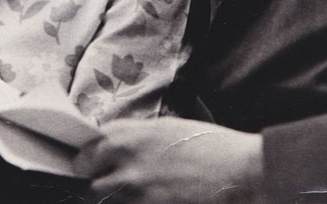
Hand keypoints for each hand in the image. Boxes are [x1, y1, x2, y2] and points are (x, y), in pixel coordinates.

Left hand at [74, 116, 263, 203]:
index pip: (88, 147)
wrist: (239, 170)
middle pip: (87, 176)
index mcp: (131, 132)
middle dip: (95, 180)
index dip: (91, 157)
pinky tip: (144, 200)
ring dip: (108, 197)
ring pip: (98, 198)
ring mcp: (135, 188)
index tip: (95, 164)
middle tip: (108, 184)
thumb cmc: (209, 145)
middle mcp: (126, 158)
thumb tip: (116, 146)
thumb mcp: (168, 129)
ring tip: (129, 194)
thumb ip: (137, 137)